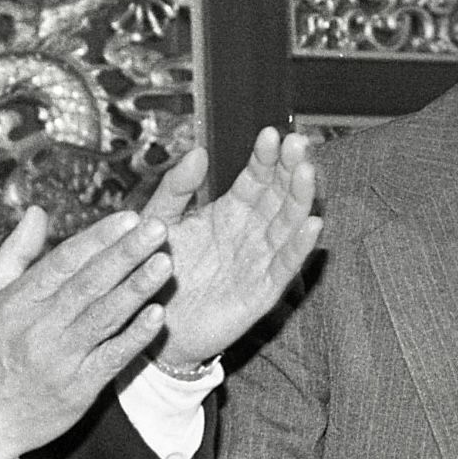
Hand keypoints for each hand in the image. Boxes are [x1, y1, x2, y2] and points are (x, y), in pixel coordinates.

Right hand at [0, 206, 171, 458]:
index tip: (128, 217)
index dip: (98, 238)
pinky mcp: (80, 387)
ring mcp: (62, 358)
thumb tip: (37, 212)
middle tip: (158, 228)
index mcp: (17, 301)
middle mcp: (40, 327)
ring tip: (164, 263)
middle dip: (126, 254)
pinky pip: (113, 357)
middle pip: (90, 283)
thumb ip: (14, 253)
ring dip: (138, 289)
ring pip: (105, 317)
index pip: (64, 261)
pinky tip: (158, 315)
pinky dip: (135, 336)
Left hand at [140, 127, 321, 366]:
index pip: (256, 178)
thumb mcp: (158, 222)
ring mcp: (259, 262)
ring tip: (308, 172)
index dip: (266, 157)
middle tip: (298, 143)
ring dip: (301, 199)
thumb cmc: (152, 271)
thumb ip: (176, 189)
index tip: (272, 134)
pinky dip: (299, 248)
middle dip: (290, 170)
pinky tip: (312, 225)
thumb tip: (199, 151)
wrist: (145, 324)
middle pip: (279, 196)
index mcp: (229, 212)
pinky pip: (284, 268)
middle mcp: (251, 233)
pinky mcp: (260, 293)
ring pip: (288, 226)